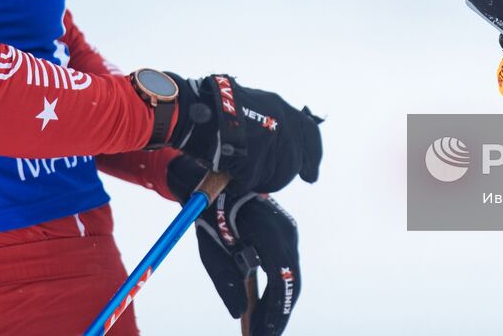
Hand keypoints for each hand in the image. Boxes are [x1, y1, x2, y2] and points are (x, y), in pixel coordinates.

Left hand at [169, 157, 301, 335]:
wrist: (219, 182)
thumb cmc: (210, 214)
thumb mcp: (210, 251)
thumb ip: (225, 281)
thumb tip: (238, 313)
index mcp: (270, 234)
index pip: (282, 280)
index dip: (276, 312)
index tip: (264, 335)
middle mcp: (286, 232)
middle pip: (291, 282)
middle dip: (279, 314)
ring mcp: (288, 232)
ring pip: (290, 277)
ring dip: (278, 305)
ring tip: (261, 329)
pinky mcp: (285, 234)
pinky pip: (285, 268)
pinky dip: (276, 291)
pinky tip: (263, 310)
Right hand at [175, 74, 322, 192]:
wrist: (191, 109)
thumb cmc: (214, 112)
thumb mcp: (251, 110)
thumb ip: (270, 129)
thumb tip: (281, 158)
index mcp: (280, 107)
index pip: (310, 134)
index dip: (312, 157)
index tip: (310, 176)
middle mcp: (281, 120)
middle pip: (292, 163)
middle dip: (279, 176)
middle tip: (260, 179)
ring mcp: (269, 138)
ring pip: (274, 176)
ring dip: (256, 179)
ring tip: (236, 170)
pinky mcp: (254, 155)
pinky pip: (251, 182)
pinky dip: (238, 182)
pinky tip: (226, 172)